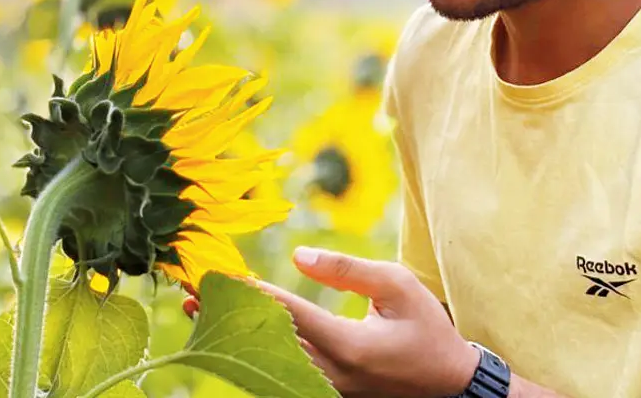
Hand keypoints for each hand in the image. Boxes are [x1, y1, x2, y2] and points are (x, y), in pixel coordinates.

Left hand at [188, 246, 479, 397]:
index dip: (251, 292)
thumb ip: (347, 270)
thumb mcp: (398, 286)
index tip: (218, 274)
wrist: (452, 386)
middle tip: (188, 291)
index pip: (288, 314)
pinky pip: (285, 373)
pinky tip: (235, 333)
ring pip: (270, 360)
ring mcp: (329, 391)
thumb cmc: (430, 329)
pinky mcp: (330, 395)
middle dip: (229, 313)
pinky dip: (256, 350)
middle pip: (268, 340)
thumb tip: (298, 256)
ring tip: (196, 311)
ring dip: (234, 333)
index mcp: (350, 346)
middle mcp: (332, 374)